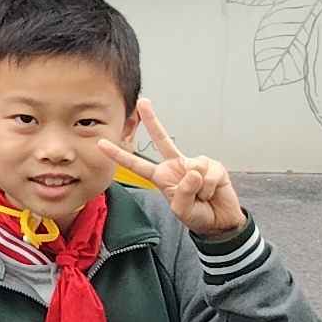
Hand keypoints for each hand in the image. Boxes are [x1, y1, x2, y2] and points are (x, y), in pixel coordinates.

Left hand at [130, 105, 244, 240]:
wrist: (219, 220)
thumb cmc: (197, 214)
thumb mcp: (182, 210)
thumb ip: (183, 193)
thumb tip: (193, 172)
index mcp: (162, 176)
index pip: (137, 165)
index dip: (119, 155)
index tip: (101, 144)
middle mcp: (176, 165)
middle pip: (162, 139)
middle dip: (153, 119)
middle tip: (143, 102)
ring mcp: (195, 163)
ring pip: (193, 169)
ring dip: (199, 189)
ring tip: (203, 197)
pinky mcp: (213, 165)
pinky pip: (208, 174)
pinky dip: (210, 187)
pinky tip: (212, 192)